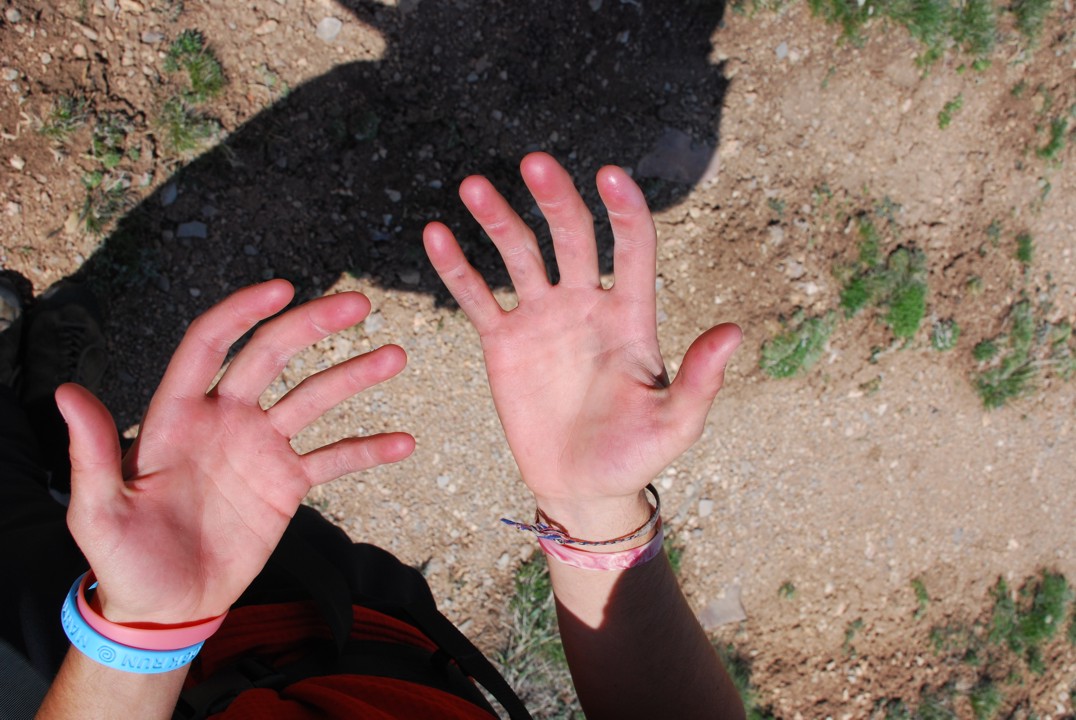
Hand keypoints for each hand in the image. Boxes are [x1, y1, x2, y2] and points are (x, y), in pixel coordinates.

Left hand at [56, 280, 414, 623]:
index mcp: (177, 416)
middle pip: (272, 358)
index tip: (282, 289)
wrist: (168, 606)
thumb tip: (65, 391)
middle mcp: (225, 420)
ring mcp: (261, 449)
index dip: (242, 313)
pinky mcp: (287, 485)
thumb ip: (90, 453)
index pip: (209, 346)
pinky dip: (368, 450)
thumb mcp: (97, 513)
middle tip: (358, 306)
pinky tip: (403, 442)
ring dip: (353, 377)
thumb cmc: (124, 559)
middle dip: (313, 327)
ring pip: (312, 400)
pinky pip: (333, 460)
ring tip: (395, 356)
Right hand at [424, 153, 739, 537]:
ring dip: (499, 220)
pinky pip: (477, 297)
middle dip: (555, 200)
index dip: (623, 210)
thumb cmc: (636, 456)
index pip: (631, 248)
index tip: (609, 175)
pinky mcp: (504, 342)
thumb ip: (701, 380)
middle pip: (571, 237)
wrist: (582, 486)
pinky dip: (457, 268)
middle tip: (535, 165)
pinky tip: (437, 235)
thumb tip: (734, 332)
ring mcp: (542, 320)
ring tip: (474, 188)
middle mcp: (586, 305)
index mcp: (630, 316)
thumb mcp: (675, 424)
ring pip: (519, 255)